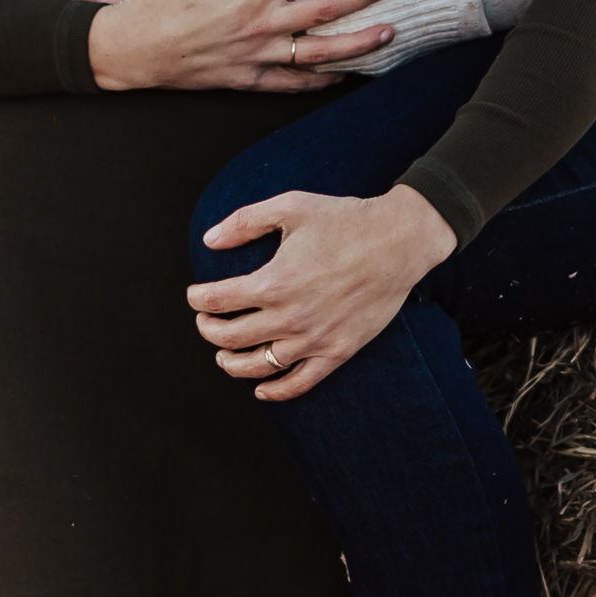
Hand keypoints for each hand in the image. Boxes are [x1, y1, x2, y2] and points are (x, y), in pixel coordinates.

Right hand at [81, 0, 402, 93]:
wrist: (132, 49)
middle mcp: (261, 26)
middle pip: (327, 8)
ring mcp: (257, 57)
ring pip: (320, 53)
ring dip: (359, 42)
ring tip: (390, 31)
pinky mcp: (247, 79)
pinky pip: (293, 83)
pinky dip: (321, 80)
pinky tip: (344, 74)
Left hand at [186, 185, 456, 398]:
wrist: (399, 241)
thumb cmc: (345, 220)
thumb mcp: (290, 206)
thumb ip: (245, 222)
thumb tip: (209, 240)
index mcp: (274, 282)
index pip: (217, 301)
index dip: (199, 299)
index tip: (197, 295)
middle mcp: (290, 316)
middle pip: (230, 337)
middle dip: (208, 329)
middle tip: (206, 321)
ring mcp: (314, 338)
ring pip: (258, 365)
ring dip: (231, 362)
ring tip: (224, 354)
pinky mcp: (337, 351)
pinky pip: (299, 382)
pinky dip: (275, 390)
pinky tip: (261, 387)